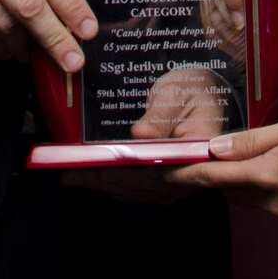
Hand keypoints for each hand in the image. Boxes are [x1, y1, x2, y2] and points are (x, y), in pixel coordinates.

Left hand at [59, 70, 230, 204]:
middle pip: (142, 182)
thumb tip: (140, 133)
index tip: (97, 166)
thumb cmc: (194, 89)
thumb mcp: (179, 92)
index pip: (160, 166)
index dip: (125, 169)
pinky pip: (135, 189)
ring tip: (71, 176)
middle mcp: (190, 173)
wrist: (206, 95)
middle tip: (70, 172)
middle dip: (104, 178)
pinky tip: (87, 179)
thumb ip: (161, 114)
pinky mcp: (165, 184)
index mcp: (199, 149)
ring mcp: (177, 183)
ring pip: (134, 189)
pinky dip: (110, 184)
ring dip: (101, 184)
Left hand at [166, 110, 277, 223]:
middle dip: (208, 177)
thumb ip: (255, 139)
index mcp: (266, 175)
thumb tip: (216, 148)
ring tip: (228, 162)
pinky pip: (271, 203)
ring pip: (249, 197)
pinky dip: (261, 187)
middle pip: (228, 190)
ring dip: (236, 182)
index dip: (183, 173)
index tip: (159, 169)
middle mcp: (272, 201)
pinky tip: (271, 170)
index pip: (211, 177)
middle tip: (189, 161)